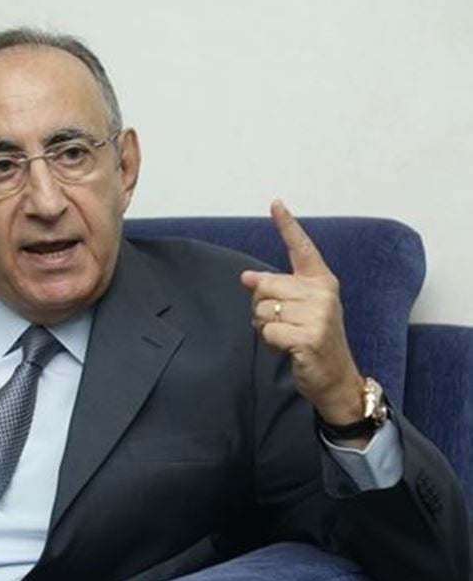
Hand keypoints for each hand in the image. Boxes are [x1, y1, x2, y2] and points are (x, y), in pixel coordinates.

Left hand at [241, 200, 366, 434]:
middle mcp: (323, 293)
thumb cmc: (313, 339)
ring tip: (287, 335)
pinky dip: (270, 341)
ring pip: (263, 309)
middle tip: (283, 322)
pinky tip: (288, 347)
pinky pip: (268, 331)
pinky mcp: (310, 336)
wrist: (335, 377)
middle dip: (262, 306)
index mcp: (321, 281)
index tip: (275, 203)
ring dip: (265, 326)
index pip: (301, 248)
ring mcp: (319, 314)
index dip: (287, 225)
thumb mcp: (298, 309)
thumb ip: (276, 289)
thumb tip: (245, 277)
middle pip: (265, 285)